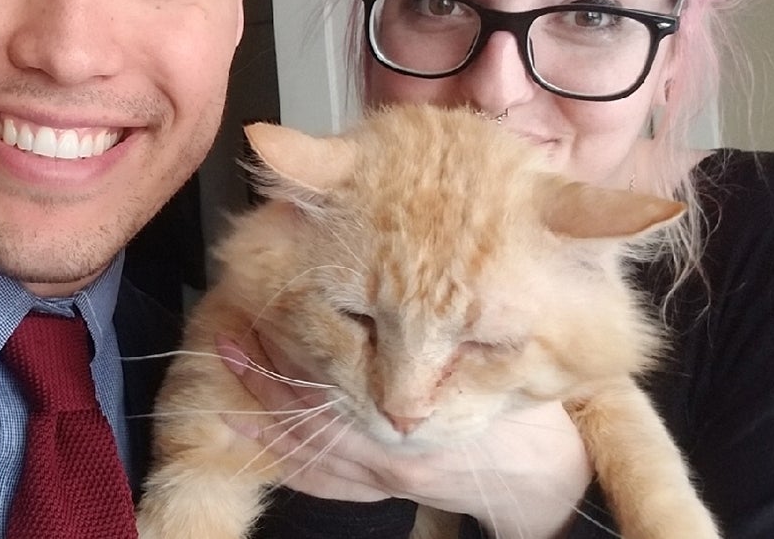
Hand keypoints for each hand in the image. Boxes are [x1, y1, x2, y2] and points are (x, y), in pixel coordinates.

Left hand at [216, 333, 593, 538]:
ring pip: (306, 448)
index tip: (266, 310)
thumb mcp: (494, 365)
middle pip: (308, 414)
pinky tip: (258, 437)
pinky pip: (321, 482)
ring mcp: (382, 477)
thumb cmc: (527, 414)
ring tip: (228, 376)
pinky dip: (284, 458)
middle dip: (263, 376)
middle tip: (228, 337)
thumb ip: (442, 339)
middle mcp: (387, 454)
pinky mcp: (383, 489)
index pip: (334, 382)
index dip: (294, 347)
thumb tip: (391, 286)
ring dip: (262, 414)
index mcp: (412, 421)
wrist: (545, 480)